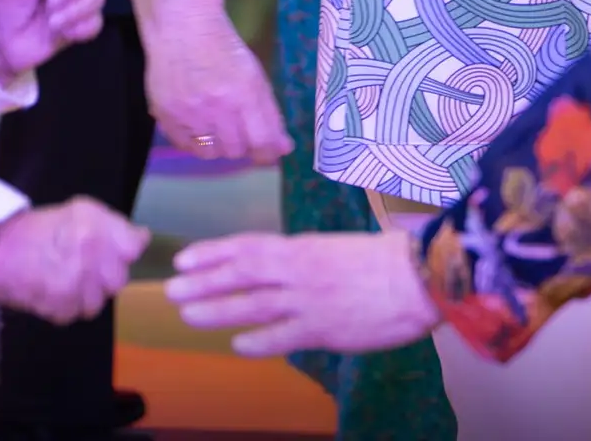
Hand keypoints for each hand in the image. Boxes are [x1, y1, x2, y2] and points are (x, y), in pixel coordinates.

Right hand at [0, 200, 147, 323]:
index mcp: (95, 230)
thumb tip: (142, 239)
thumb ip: (114, 224)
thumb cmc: (40, 228)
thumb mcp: (81, 211)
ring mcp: (75, 287)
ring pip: (100, 300)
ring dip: (89, 293)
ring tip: (70, 279)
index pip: (134, 248)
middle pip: (120, 278)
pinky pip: (78, 313)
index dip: (125, 249)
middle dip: (107, 274)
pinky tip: (57, 290)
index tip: (114, 249)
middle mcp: (89, 259)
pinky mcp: (61, 310)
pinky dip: (70, 305)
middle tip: (89, 266)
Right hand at [143, 15, 292, 165]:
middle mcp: (216, 106)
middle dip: (240, 142)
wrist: (182, 27)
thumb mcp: (254, 75)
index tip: (268, 151)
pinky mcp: (165, 115)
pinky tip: (196, 121)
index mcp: (244, 93)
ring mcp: (188, 112)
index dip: (266, 152)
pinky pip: (184, 146)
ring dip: (216, 144)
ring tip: (215, 122)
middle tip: (237, 125)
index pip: (260, 141)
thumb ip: (269, 114)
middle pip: (234, 150)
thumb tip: (284, 148)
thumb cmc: (224, 48)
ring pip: (209, 153)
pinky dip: (193, 140)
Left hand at [168, 230, 439, 357]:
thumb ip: (309, 262)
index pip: (248, 246)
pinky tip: (236, 344)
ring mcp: (308, 301)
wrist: (419, 276)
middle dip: (203, 281)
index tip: (185, 257)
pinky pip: (281, 336)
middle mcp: (299, 271)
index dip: (214, 252)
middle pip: (241, 274)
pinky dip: (256, 340)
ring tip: (189, 313)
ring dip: (216, 309)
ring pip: (251, 304)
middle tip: (171, 288)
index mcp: (304, 246)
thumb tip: (284, 271)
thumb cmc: (386, 259)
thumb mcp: (340, 249)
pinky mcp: (323, 329)